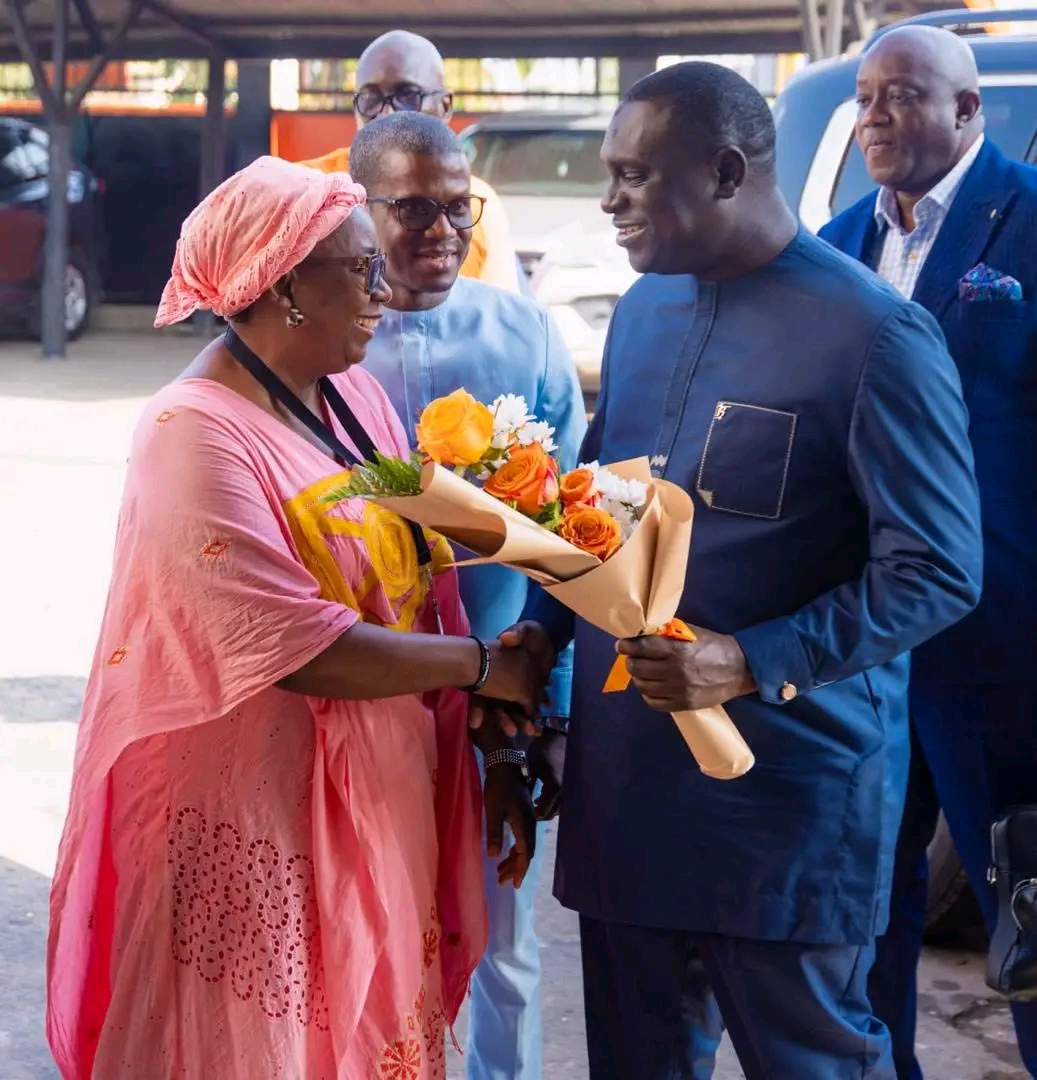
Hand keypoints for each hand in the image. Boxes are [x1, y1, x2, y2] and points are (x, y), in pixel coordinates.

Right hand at [470, 621, 555, 735]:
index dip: (477, 709)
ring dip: (519, 721)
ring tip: (529, 731)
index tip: (476, 723)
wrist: (548, 639)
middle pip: (497, 705)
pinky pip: (527, 707)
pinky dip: (531, 715)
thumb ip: (517, 632)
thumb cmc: (533, 635)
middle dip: (504, 719)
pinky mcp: (529, 691)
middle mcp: (502, 681)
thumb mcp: (525, 629)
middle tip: (512, 731)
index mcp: (496, 669)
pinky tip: (537, 724)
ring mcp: (516, 688)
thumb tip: (506, 638)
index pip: (482, 692)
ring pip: (512, 709)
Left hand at [484, 763, 536, 888]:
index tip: (514, 884)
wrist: (505, 765)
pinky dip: (514, 848)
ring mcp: (528, 818)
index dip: (520, 869)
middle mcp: (530, 823)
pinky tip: (506, 852)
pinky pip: (522, 837)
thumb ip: (495, 834)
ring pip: (524, 844)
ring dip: (514, 859)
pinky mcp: (524, 814)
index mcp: (524, 824)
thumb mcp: (493, 811)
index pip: (525, 853)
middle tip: (502, 881)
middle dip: (515, 868)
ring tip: (501, 871)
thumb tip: (495, 857)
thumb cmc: (497, 787)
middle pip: (526, 851)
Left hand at [528, 729, 565, 819]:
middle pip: (552, 813)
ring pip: (558, 808)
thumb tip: (521, 800)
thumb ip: (528, 785)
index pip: (543, 811)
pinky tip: (545, 796)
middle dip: (540, 814)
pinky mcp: (570, 784)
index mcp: (553, 787)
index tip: (524, 813)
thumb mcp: (531, 767)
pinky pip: (562, 800)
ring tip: (536, 803)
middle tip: (529, 810)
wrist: (559, 738)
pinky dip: (553, 802)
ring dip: (548, 809)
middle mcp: (563, 791)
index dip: (533, 815)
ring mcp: (568, 788)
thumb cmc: (543, 751)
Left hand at [617, 626, 755, 712]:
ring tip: (641, 672)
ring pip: (643, 686)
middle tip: (631, 657)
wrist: (739, 669)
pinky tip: (650, 687)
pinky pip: (654, 703)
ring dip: (638, 678)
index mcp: (677, 650)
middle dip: (631, 661)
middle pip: (638, 668)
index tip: (620, 645)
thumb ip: (668, 634)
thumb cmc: (714, 646)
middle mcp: (675, 672)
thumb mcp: (691, 633)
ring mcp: (679, 691)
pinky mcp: (683, 705)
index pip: (642, 648)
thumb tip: (644, 634)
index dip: (626, 646)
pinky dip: (647, 694)